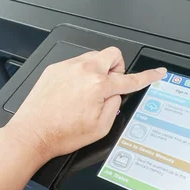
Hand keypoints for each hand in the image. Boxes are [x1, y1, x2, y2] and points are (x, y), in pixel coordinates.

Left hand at [4, 47, 165, 163]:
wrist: (32, 134)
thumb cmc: (61, 134)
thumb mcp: (100, 128)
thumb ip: (115, 106)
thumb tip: (117, 94)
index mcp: (99, 86)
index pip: (130, 78)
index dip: (148, 76)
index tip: (157, 72)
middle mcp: (84, 71)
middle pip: (112, 55)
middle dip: (116, 68)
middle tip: (109, 86)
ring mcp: (68, 67)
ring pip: (93, 58)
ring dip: (98, 71)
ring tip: (87, 93)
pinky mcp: (55, 69)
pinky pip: (75, 64)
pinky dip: (80, 74)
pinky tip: (72, 93)